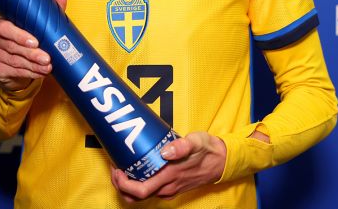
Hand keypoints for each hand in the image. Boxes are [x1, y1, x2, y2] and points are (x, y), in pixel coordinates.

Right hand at [0, 0, 66, 91]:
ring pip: (14, 61)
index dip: (20, 36)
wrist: (13, 62)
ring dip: (33, 66)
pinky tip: (40, 73)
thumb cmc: (26, 39)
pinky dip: (29, 73)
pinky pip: (13, 72)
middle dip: (32, 54)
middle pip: (12, 47)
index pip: (6, 28)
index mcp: (1, 23)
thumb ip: (46, 14)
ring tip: (47, 67)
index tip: (36, 42)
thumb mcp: (35, 26)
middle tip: (47, 59)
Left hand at [110, 132, 226, 201]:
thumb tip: (166, 151)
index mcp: (170, 177)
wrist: (222, 161)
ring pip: (142, 195)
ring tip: (122, 166)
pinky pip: (149, 190)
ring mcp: (169, 189)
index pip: (140, 190)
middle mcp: (167, 187)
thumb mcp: (197, 142)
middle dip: (120, 184)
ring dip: (128, 185)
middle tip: (115, 166)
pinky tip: (136, 169)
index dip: (123, 183)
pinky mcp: (170, 186)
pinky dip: (138, 183)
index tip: (117, 168)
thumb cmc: (207, 150)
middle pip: (136, 196)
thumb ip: (182, 146)